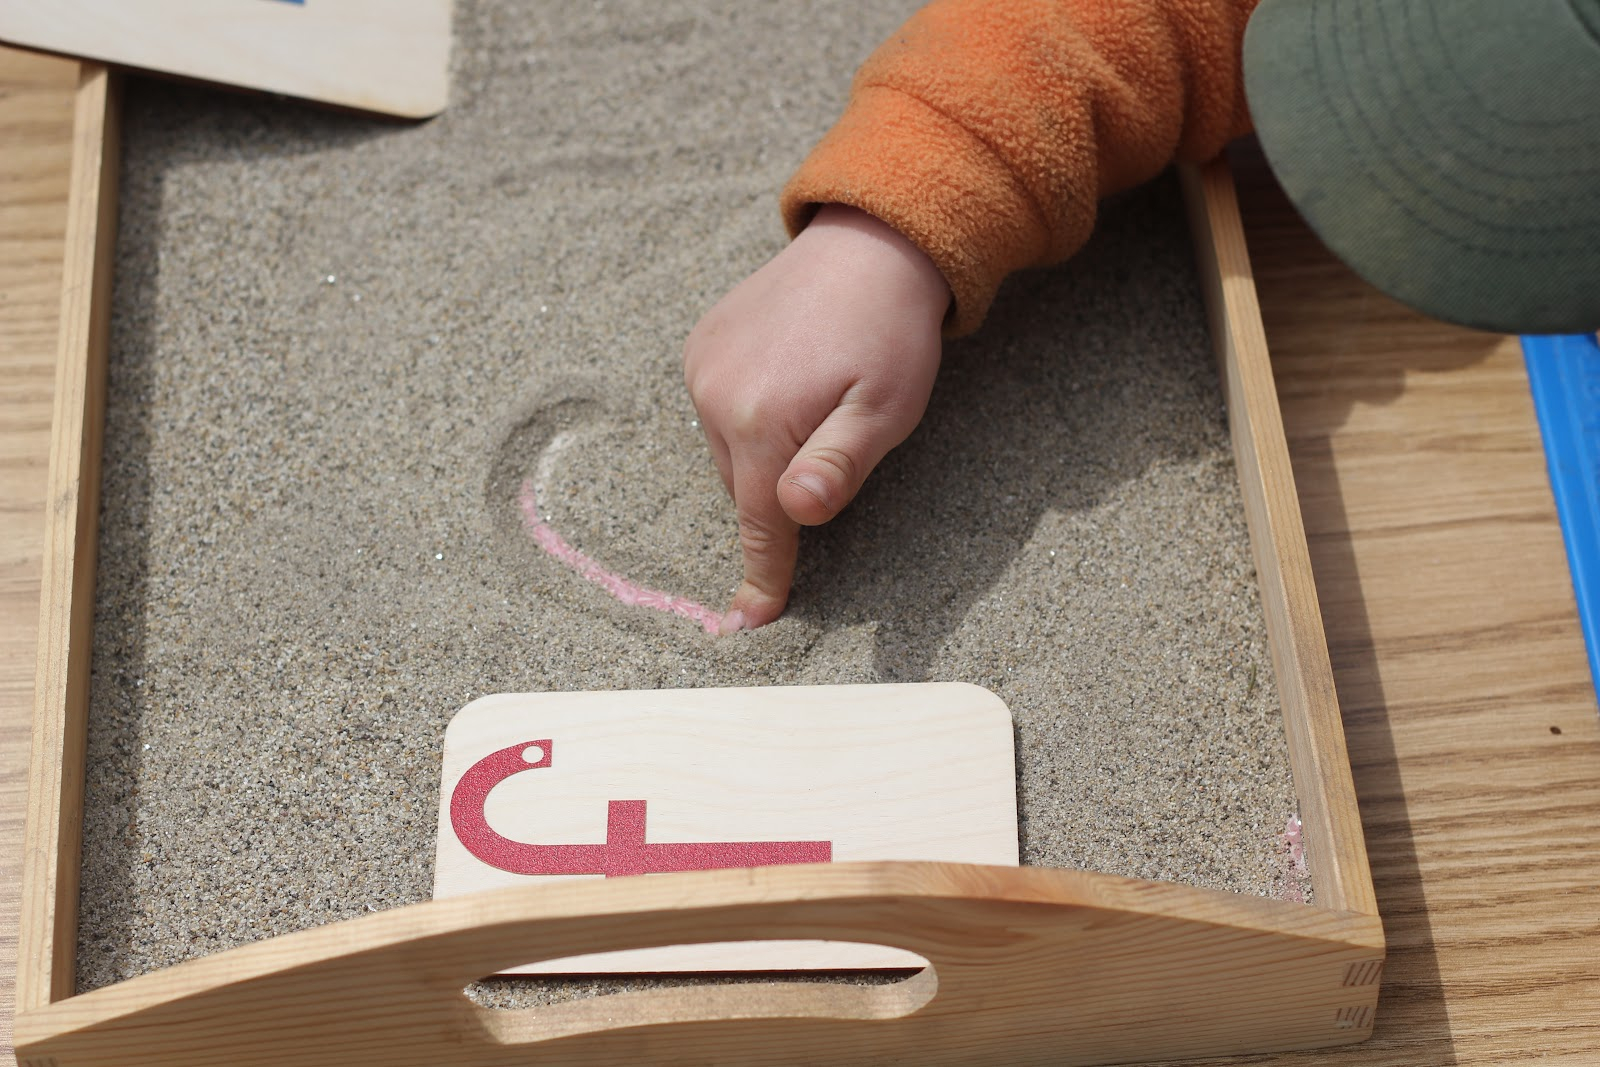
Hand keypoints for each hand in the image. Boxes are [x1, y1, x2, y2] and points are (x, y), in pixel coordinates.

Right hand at [684, 205, 949, 632]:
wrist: (871, 242)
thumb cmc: (892, 334)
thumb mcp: (887, 407)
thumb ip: (839, 463)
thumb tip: (797, 510)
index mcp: (761, 420)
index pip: (759, 521)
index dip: (763, 572)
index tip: (752, 620)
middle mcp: (715, 393)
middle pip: (743, 487)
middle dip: (779, 491)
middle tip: (837, 444)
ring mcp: (703, 365)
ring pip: (729, 450)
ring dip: (763, 451)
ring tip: (818, 404)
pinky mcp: (702, 342)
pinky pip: (718, 407)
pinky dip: (747, 415)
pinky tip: (791, 380)